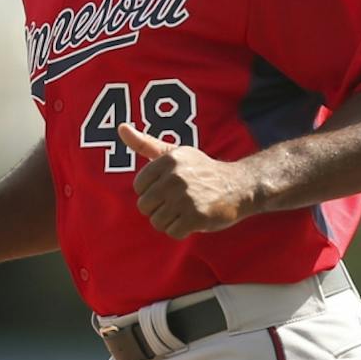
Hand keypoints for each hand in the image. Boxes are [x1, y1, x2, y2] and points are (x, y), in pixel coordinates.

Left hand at [122, 123, 256, 237]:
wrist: (239, 186)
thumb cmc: (202, 171)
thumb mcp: (175, 153)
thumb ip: (145, 143)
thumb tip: (120, 128)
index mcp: (168, 160)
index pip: (139, 186)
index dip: (152, 191)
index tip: (168, 188)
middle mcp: (175, 177)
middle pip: (145, 205)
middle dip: (159, 208)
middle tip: (178, 203)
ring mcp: (185, 198)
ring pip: (157, 221)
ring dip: (169, 221)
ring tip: (184, 212)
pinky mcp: (195, 217)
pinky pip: (172, 232)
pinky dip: (181, 230)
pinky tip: (193, 220)